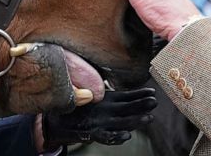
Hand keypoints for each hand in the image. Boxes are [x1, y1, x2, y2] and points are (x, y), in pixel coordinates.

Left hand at [41, 87, 156, 150]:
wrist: (56, 122)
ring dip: (134, 121)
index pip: (125, 97)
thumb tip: (103, 74)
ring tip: (147, 118)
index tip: (152, 91)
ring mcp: (99, 123)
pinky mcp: (90, 132)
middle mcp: (106, 113)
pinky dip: (115, 136)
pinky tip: (126, 135)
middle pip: (126, 109)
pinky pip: (104, 135)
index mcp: (105, 101)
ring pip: (120, 123)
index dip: (138, 94)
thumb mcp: (84, 91)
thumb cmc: (73, 106)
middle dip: (141, 106)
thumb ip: (95, 86)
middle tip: (154, 102)